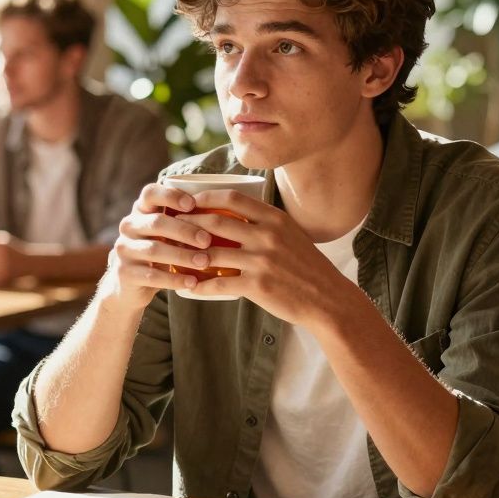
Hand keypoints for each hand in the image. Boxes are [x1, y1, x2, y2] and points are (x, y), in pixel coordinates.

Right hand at [102, 183, 213, 312]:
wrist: (131, 285)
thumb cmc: (162, 251)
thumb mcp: (169, 233)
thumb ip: (186, 221)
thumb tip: (229, 212)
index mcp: (141, 210)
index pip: (150, 193)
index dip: (171, 196)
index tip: (193, 204)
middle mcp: (129, 226)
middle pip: (157, 222)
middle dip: (185, 230)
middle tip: (208, 240)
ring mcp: (124, 249)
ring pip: (154, 249)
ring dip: (183, 256)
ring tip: (205, 262)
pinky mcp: (125, 273)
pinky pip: (151, 275)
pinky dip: (175, 280)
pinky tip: (193, 282)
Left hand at [176, 190, 359, 327]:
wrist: (328, 299)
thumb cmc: (308, 267)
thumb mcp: (292, 234)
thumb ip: (267, 223)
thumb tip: (237, 214)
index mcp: (274, 218)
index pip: (231, 198)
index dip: (204, 198)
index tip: (188, 202)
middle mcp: (267, 235)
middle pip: (215, 222)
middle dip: (187, 223)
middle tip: (171, 227)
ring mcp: (261, 260)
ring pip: (211, 253)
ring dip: (187, 255)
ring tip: (172, 257)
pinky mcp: (257, 286)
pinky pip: (218, 283)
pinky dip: (199, 285)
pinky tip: (188, 287)